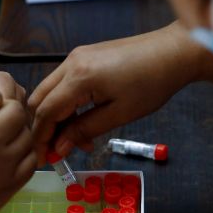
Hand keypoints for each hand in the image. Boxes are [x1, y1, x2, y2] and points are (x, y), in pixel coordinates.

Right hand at [28, 28, 193, 165]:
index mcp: (79, 77)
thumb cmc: (152, 84)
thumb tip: (60, 148)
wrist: (173, 52)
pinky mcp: (84, 56)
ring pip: (49, 91)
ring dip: (55, 118)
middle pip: (40, 100)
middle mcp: (71, 63)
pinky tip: (81, 121)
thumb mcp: (119, 114)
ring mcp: (76, 57)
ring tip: (76, 141)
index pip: (46, 112)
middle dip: (43, 129)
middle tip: (55, 153)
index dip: (41, 138)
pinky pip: (63, 83)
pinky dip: (64, 104)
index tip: (43, 161)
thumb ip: (85, 130)